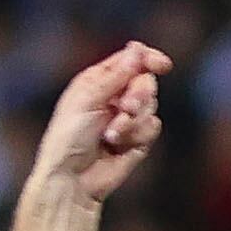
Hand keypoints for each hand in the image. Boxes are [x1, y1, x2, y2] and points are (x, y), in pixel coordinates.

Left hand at [7, 40, 170, 230]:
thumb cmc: (68, 139)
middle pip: (146, 81)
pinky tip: (117, 147)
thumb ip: (115, 76)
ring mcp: (127, 119)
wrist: (70, 180)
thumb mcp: (87, 99)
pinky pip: (152, 127)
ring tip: (111, 135)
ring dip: (133, 120)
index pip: (132, 60)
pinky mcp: (136, 141)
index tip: (162, 65)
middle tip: (125, 107)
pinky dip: (137, 136)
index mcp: (98, 81)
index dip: (148, 59)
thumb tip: (137, 50)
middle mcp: (114, 97)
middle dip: (139, 93)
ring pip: (151, 106)